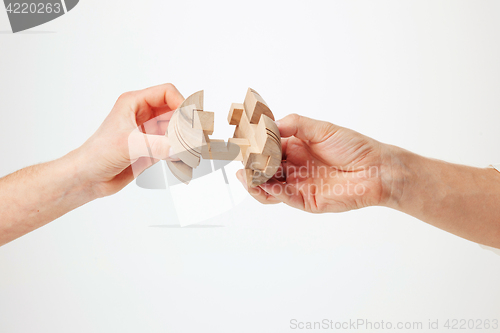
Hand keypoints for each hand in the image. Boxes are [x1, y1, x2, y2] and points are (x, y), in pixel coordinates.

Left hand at [74, 83, 183, 197]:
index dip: (181, 102)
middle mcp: (143, 115)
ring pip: (176, 128)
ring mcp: (148, 132)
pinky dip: (181, 150)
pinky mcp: (152, 148)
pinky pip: (173, 145)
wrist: (88, 177)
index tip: (190, 118)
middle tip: (198, 134)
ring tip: (194, 147)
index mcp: (134, 103)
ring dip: (186, 136)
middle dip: (188, 120)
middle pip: (175, 110)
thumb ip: (156, 145)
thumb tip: (179, 147)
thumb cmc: (96, 154)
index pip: (166, 93)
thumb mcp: (128, 145)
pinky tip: (185, 157)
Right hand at [237, 114, 394, 212]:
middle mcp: (293, 168)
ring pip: (268, 188)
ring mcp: (298, 185)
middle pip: (263, 170)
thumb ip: (294, 124)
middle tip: (241, 161)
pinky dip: (271, 192)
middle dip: (250, 166)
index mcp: (295, 149)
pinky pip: (283, 198)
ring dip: (255, 183)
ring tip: (246, 176)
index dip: (254, 146)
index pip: (267, 148)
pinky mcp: (306, 201)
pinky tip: (265, 184)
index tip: (242, 142)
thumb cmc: (353, 146)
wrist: (377, 169)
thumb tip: (268, 125)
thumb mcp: (321, 128)